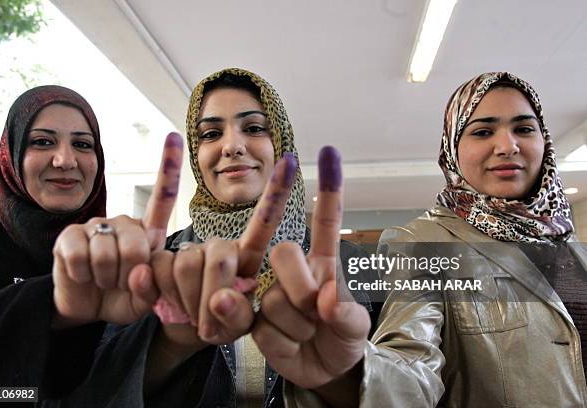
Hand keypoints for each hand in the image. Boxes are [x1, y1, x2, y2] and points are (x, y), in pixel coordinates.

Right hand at [52, 132, 182, 326]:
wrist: (86, 308)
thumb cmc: (122, 297)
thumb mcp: (145, 299)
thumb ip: (151, 288)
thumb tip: (139, 271)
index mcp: (148, 232)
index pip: (161, 197)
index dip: (169, 166)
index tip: (176, 136)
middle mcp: (123, 222)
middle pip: (136, 245)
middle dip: (128, 274)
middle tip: (120, 281)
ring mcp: (94, 225)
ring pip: (106, 252)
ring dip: (105, 277)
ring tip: (103, 279)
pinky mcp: (69, 235)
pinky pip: (80, 256)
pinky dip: (83, 275)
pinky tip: (83, 275)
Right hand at [151, 153, 297, 349]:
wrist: (181, 331)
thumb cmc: (219, 325)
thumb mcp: (237, 328)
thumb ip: (237, 317)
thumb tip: (221, 299)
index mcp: (245, 257)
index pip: (263, 223)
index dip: (275, 192)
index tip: (290, 161)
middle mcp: (217, 246)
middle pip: (218, 257)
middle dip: (212, 298)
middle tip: (209, 323)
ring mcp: (187, 249)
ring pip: (185, 264)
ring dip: (185, 300)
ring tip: (189, 311)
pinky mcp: (155, 256)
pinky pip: (154, 270)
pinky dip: (155, 292)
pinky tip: (158, 296)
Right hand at [252, 146, 369, 399]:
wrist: (323, 371)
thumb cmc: (343, 339)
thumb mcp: (356, 329)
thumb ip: (347, 314)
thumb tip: (326, 299)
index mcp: (324, 263)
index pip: (326, 223)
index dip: (329, 189)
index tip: (328, 152)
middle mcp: (294, 271)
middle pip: (285, 253)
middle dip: (300, 287)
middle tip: (315, 314)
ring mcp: (270, 293)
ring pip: (273, 297)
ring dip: (294, 325)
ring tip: (306, 335)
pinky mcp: (253, 317)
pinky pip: (260, 325)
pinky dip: (279, 342)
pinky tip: (288, 345)